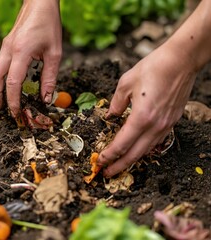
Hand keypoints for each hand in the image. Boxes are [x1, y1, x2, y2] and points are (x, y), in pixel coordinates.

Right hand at [0, 0, 61, 116]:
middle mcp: (9, 49)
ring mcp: (5, 46)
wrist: (40, 2)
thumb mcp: (55, 53)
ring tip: (1, 100)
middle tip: (2, 110)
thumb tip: (46, 98)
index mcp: (21, 52)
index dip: (13, 100)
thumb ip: (49, 77)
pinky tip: (6, 84)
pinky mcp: (6, 44)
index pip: (12, 83)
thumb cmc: (49, 24)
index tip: (17, 112)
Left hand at [97, 43, 196, 176]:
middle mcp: (155, 126)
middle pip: (134, 154)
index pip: (121, 144)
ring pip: (146, 151)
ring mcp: (166, 125)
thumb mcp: (125, 83)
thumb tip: (110, 116)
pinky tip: (136, 150)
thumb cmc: (153, 68)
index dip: (109, 155)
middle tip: (106, 173)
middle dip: (119, 166)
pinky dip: (143, 150)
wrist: (181, 61)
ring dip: (131, 160)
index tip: (99, 162)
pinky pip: (156, 142)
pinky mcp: (172, 122)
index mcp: (141, 117)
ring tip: (120, 165)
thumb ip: (116, 104)